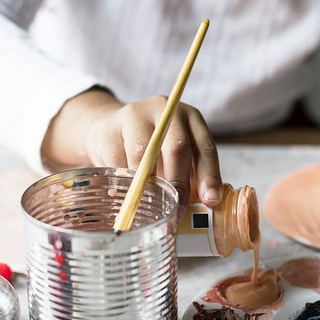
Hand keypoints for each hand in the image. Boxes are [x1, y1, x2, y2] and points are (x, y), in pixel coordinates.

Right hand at [41, 88, 222, 207]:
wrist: (110, 128)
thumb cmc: (153, 149)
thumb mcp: (177, 156)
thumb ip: (190, 175)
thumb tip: (202, 206)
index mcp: (190, 118)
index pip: (205, 148)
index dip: (209, 176)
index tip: (210, 200)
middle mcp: (165, 110)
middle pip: (177, 147)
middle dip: (179, 183)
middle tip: (178, 209)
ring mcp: (135, 115)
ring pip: (143, 154)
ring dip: (147, 185)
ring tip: (149, 205)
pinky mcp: (109, 127)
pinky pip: (117, 161)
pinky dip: (123, 182)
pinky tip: (124, 195)